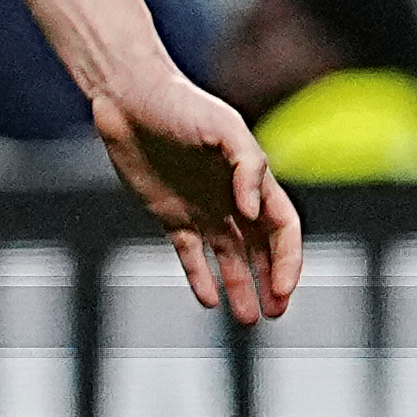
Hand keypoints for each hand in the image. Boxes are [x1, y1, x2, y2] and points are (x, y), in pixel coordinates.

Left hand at [92, 68, 299, 324]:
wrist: (128, 97)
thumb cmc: (179, 104)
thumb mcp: (223, 127)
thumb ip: (247, 165)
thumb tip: (253, 212)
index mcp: (252, 179)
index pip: (283, 228)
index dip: (288, 260)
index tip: (283, 289)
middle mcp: (231, 198)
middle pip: (261, 249)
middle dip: (272, 281)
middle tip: (274, 313)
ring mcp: (202, 208)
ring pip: (229, 258)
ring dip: (240, 286)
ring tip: (246, 319)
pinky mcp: (170, 214)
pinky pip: (190, 254)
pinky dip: (200, 278)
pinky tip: (208, 300)